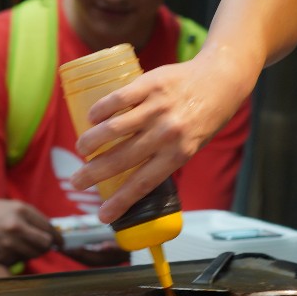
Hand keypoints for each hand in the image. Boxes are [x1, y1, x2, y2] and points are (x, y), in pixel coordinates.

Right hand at [0, 200, 55, 265]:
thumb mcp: (5, 206)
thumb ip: (27, 217)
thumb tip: (48, 231)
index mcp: (20, 210)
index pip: (48, 227)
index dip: (56, 236)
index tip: (60, 242)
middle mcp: (17, 227)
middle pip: (45, 244)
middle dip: (45, 246)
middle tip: (41, 245)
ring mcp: (9, 244)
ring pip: (33, 254)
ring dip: (29, 252)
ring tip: (15, 244)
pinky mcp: (1, 258)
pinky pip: (17, 260)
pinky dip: (14, 257)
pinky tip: (1, 248)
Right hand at [70, 56, 252, 223]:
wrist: (219, 79)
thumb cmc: (203, 117)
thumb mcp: (191, 145)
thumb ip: (165, 159)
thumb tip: (132, 179)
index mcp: (179, 153)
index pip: (143, 183)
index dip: (120, 201)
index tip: (102, 216)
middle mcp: (167, 132)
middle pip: (121, 159)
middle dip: (93, 174)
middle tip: (77, 182)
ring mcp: (157, 107)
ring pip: (113, 129)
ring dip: (91, 142)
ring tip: (81, 149)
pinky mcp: (150, 84)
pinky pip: (117, 99)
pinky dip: (100, 110)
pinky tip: (91, 118)